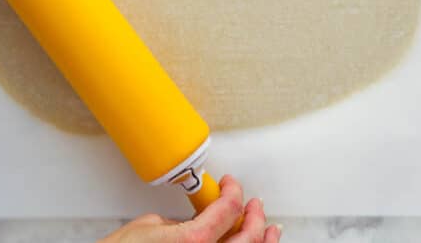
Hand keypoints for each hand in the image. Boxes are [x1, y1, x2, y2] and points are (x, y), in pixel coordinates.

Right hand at [99, 175, 280, 242]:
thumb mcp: (149, 225)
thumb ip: (179, 221)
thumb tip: (193, 221)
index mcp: (193, 242)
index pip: (229, 210)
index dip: (233, 191)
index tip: (230, 184)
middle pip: (248, 238)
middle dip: (255, 217)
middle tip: (253, 204)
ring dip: (262, 241)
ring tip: (271, 230)